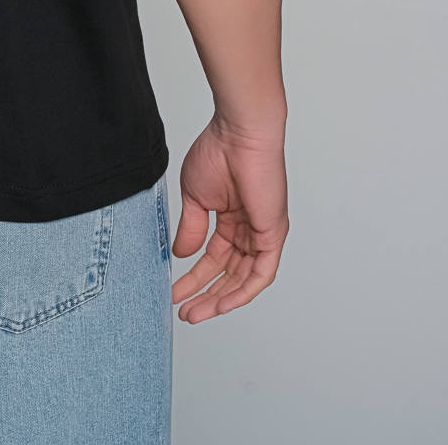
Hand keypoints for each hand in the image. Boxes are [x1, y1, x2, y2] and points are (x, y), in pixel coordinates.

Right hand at [170, 117, 287, 322]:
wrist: (239, 134)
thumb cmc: (219, 152)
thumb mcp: (195, 197)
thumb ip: (191, 229)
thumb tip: (182, 255)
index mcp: (232, 219)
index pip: (213, 259)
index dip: (193, 278)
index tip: (174, 293)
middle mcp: (249, 230)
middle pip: (228, 274)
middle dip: (205, 295)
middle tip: (185, 312)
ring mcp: (262, 234)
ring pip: (243, 280)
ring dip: (219, 299)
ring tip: (195, 313)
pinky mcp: (273, 235)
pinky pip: (260, 274)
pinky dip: (243, 292)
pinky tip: (222, 304)